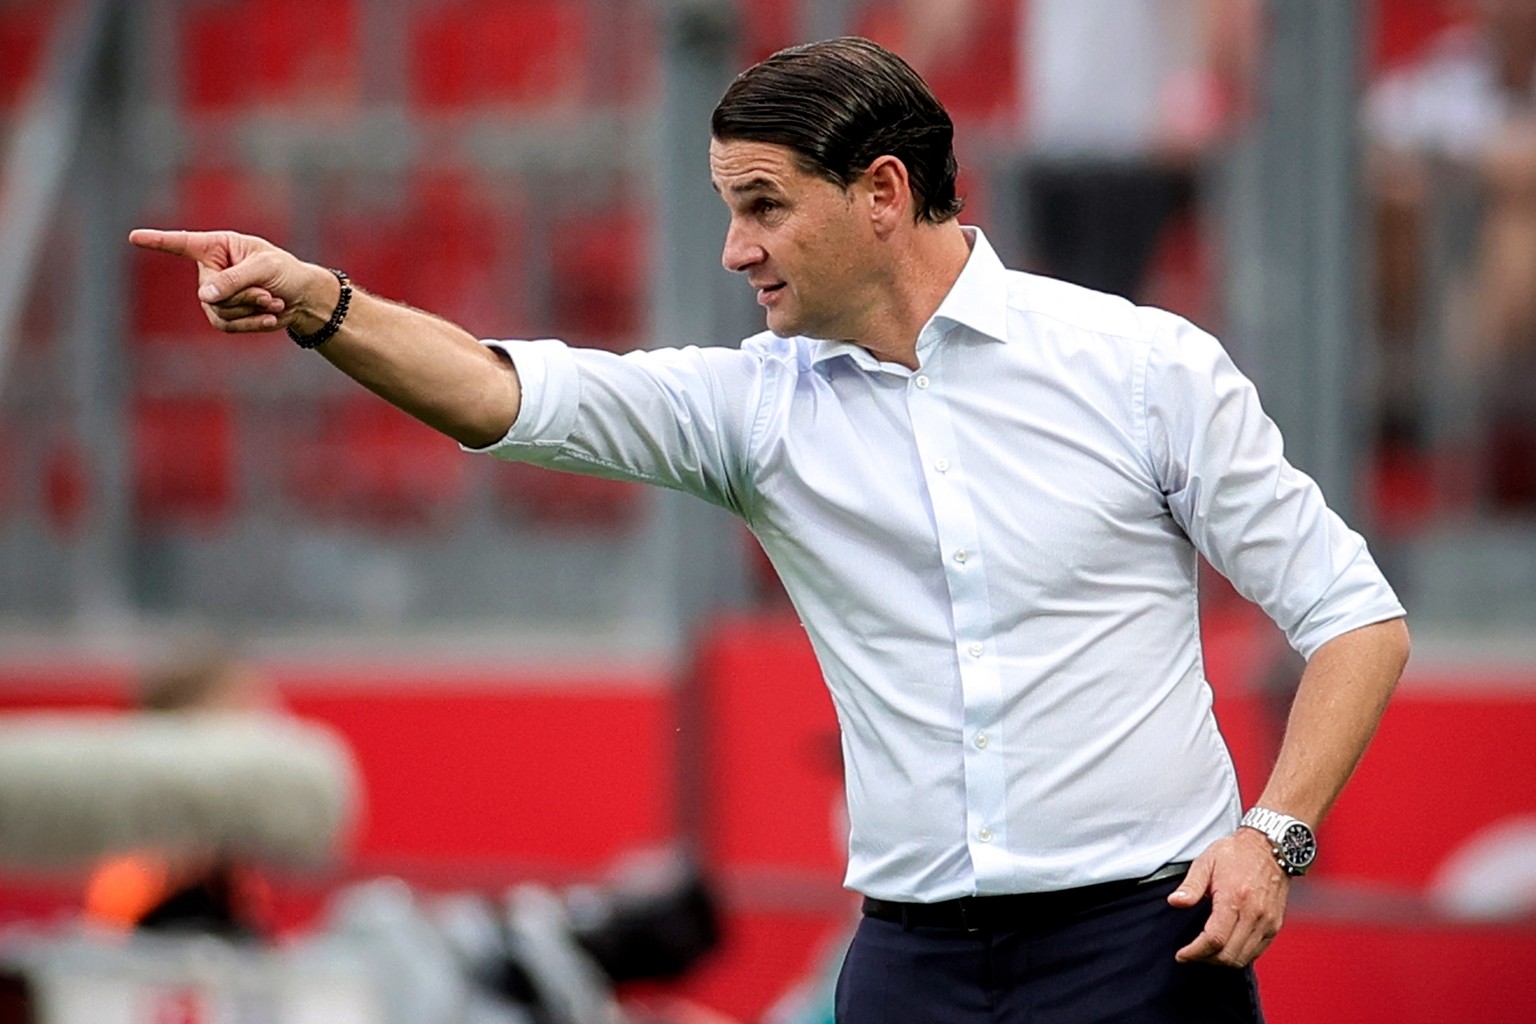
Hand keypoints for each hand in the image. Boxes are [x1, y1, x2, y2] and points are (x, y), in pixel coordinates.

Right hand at [128, 229, 332, 334]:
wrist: (302, 297)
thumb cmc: (285, 272)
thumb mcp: (264, 269)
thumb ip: (235, 279)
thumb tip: (204, 297)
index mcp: (217, 246)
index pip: (182, 244)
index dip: (157, 241)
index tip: (133, 237)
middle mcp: (210, 270)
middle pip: (210, 292)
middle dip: (244, 296)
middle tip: (269, 293)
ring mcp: (214, 296)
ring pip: (218, 312)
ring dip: (251, 310)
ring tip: (273, 302)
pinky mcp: (224, 316)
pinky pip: (228, 326)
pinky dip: (253, 324)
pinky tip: (271, 317)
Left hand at [1167, 827, 1288, 967]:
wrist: (1271, 847)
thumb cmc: (1236, 853)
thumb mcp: (1206, 862)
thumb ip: (1190, 886)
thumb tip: (1175, 902)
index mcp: (1234, 899)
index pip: (1214, 939)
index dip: (1195, 952)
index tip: (1182, 954)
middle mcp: (1255, 914)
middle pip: (1229, 954)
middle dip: (1206, 959)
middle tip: (1191, 954)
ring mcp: (1268, 922)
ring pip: (1243, 958)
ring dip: (1222, 961)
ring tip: (1205, 952)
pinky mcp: (1275, 925)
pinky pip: (1256, 952)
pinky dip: (1239, 955)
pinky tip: (1225, 947)